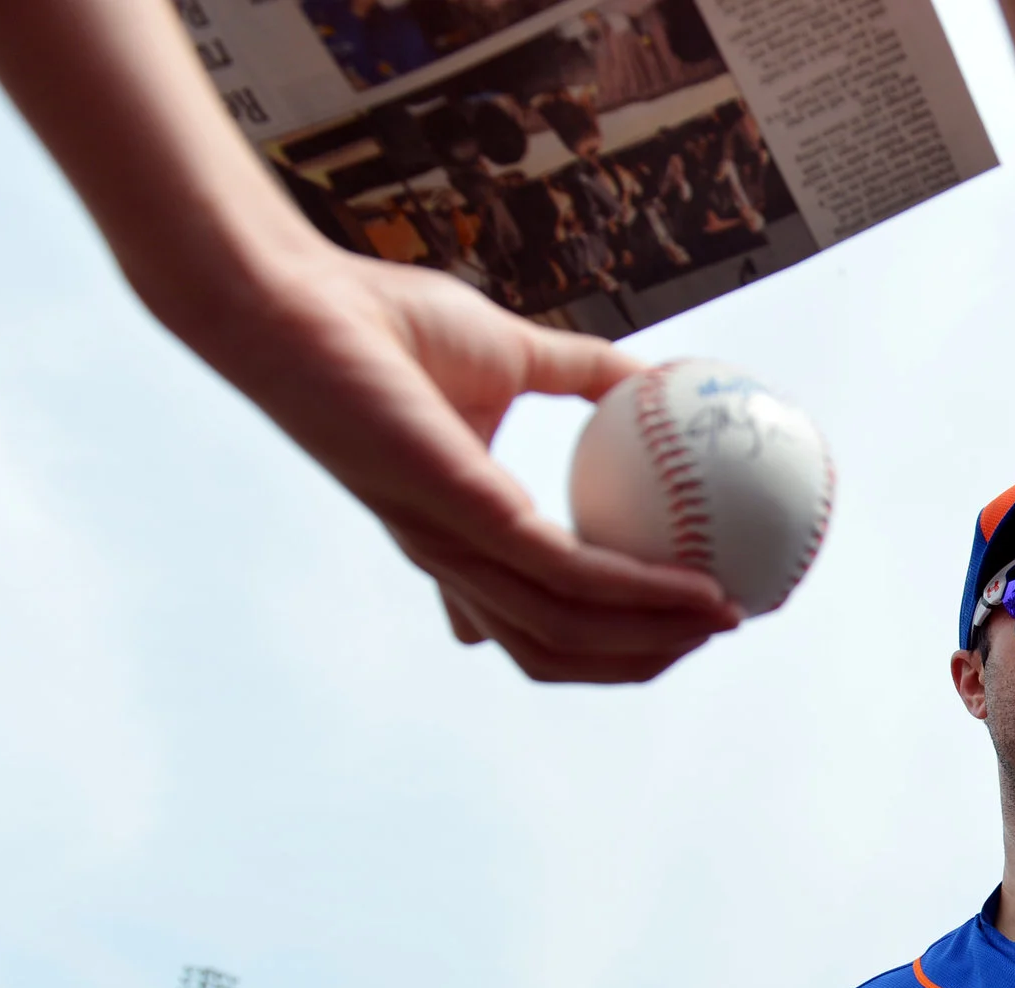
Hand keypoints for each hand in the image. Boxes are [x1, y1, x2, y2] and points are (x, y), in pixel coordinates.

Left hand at [184, 244, 743, 681]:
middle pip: (552, 654)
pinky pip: (572, 578)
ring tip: (720, 622)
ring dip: (652, 645)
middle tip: (709, 634)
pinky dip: (644, 596)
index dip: (592, 641)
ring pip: (569, 637)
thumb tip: (657, 376)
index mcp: (453, 533)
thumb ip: (579, 371)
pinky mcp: (466, 521)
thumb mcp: (505, 350)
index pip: (523, 619)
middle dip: (637, 660)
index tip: (659, 622)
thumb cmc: (378, 318)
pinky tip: (697, 587)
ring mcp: (456, 548)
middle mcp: (451, 558)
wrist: (294, 301)